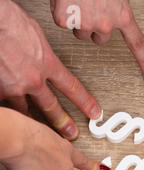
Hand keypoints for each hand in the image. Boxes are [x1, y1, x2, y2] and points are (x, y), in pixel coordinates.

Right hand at [0, 0, 100, 140]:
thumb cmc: (9, 21)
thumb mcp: (36, 34)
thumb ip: (42, 51)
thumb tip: (41, 54)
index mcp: (47, 63)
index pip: (72, 88)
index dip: (84, 102)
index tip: (93, 111)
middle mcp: (33, 79)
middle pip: (52, 107)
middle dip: (63, 122)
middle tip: (71, 133)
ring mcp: (13, 86)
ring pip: (25, 110)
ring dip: (32, 119)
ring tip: (37, 128)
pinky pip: (5, 103)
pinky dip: (8, 106)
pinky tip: (11, 113)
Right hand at [0, 108, 109, 169]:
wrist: (18, 139)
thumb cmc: (24, 133)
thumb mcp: (43, 137)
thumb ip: (48, 149)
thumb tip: (39, 154)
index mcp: (66, 150)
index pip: (83, 161)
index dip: (94, 167)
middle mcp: (66, 165)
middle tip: (30, 160)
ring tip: (26, 164)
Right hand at [50, 0, 143, 76]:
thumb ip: (120, 6)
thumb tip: (121, 10)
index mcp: (122, 15)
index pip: (137, 43)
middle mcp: (105, 24)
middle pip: (101, 39)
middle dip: (96, 27)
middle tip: (92, 9)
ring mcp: (84, 24)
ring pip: (81, 33)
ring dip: (80, 20)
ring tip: (80, 2)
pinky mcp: (65, 21)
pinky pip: (63, 23)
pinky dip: (63, 12)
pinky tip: (67, 0)